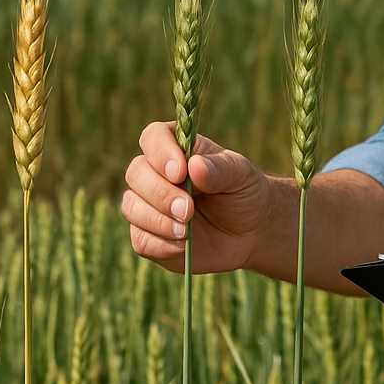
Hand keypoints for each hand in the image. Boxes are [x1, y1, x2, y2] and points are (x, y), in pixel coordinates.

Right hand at [122, 121, 272, 274]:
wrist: (252, 232)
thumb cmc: (245, 193)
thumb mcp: (242, 175)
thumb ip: (220, 169)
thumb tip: (194, 166)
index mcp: (178, 149)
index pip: (153, 137)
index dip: (160, 153)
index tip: (180, 172)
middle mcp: (157, 174)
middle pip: (136, 173)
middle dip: (160, 193)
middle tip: (188, 209)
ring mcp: (149, 205)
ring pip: (131, 206)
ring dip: (157, 220)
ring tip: (186, 230)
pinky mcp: (149, 236)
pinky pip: (139, 239)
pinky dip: (159, 244)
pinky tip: (183, 246)